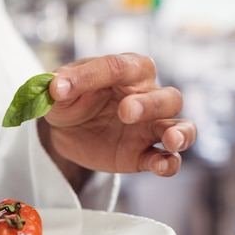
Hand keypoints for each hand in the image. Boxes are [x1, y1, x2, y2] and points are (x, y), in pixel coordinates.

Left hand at [43, 53, 195, 176]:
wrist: (67, 130)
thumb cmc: (72, 99)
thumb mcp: (59, 90)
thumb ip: (59, 84)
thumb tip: (55, 86)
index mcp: (127, 71)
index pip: (118, 68)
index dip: (90, 76)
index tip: (59, 88)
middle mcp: (147, 95)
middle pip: (165, 96)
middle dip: (149, 104)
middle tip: (125, 112)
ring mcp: (149, 127)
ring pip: (180, 125)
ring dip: (179, 132)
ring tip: (170, 139)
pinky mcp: (144, 154)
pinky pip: (167, 159)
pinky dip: (169, 163)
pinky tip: (162, 167)